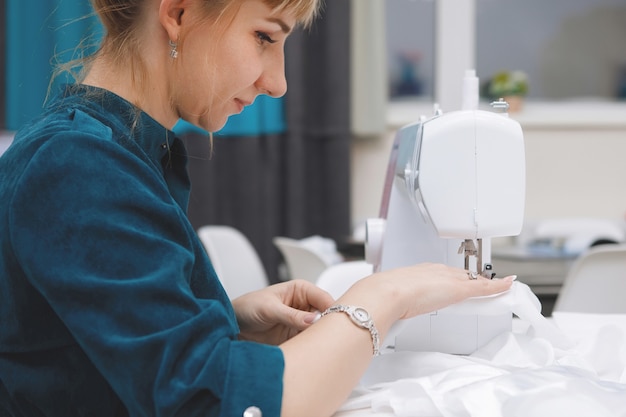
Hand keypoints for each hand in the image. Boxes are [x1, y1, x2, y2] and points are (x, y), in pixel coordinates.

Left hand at [232, 280, 334, 344]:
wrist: (233, 324)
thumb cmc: (248, 307)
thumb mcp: (269, 309)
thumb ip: (292, 315)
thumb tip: (313, 319)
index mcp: (301, 290)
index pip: (324, 298)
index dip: (332, 309)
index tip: (332, 322)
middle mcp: (304, 305)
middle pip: (326, 315)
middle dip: (328, 326)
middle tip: (328, 337)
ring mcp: (302, 322)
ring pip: (320, 330)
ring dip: (320, 338)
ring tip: (318, 345)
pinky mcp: (297, 336)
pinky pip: (310, 342)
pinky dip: (312, 347)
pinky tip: (311, 351)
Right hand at [344, 263, 514, 322]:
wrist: (387, 293)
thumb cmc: (385, 296)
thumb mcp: (392, 298)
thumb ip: (393, 302)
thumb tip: (387, 310)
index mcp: (420, 271)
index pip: (444, 274)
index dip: (456, 279)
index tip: (462, 283)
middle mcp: (436, 271)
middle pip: (461, 275)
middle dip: (474, 280)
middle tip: (486, 286)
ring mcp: (447, 279)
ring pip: (473, 280)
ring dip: (487, 284)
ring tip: (499, 288)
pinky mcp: (459, 288)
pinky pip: (484, 286)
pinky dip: (497, 287)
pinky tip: (508, 287)